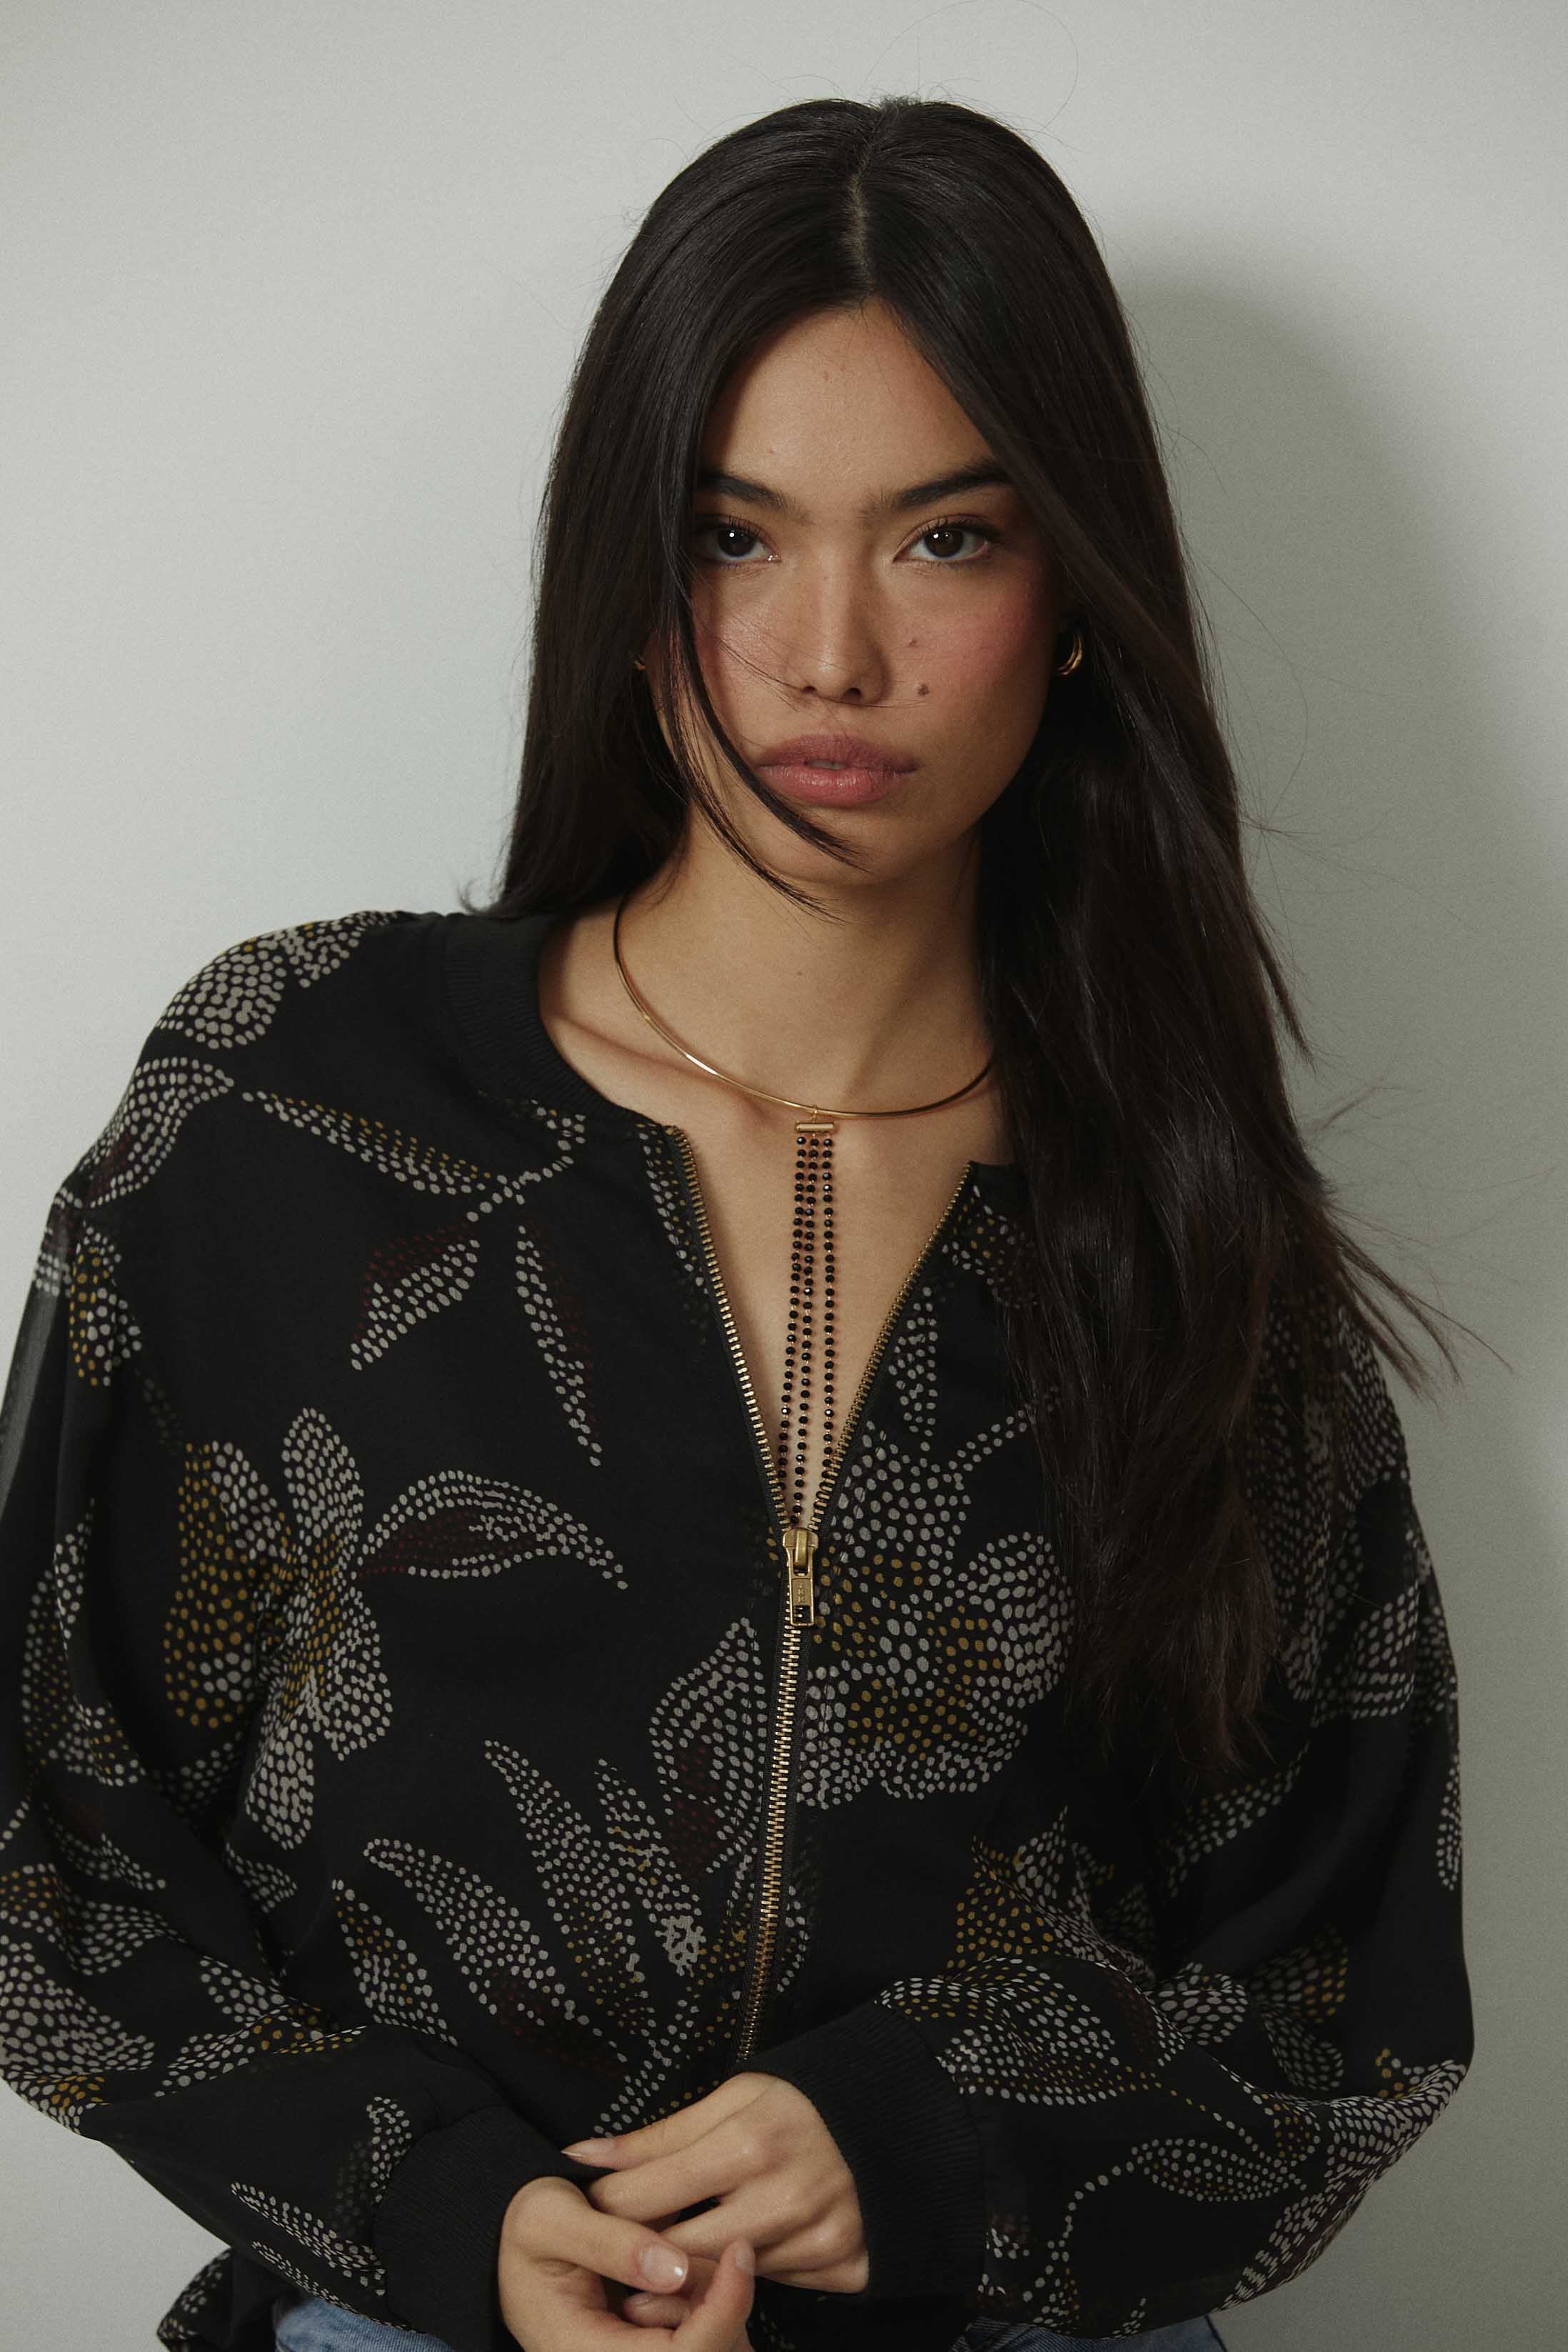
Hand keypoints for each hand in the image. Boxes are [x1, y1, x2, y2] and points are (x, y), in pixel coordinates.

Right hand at [498, 2172, 755, 2348]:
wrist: (508, 2241)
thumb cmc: (525, 2228)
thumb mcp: (552, 2218)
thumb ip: (613, 2243)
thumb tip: (676, 2268)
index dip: (723, 2310)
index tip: (740, 2252)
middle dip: (720, 2301)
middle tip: (693, 2244)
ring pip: (717, 2349)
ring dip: (715, 2301)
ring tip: (673, 2256)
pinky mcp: (652, 2351)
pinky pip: (707, 2339)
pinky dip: (710, 2302)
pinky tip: (678, 2271)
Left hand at [560, 2073, 867, 2327]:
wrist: (894, 2122)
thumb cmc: (801, 2103)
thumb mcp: (733, 2098)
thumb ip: (658, 2136)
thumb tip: (583, 2158)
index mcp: (749, 2144)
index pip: (647, 2196)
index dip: (606, 2206)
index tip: (590, 2207)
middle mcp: (784, 2198)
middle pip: (677, 2252)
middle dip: (641, 2252)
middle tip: (623, 2243)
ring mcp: (817, 2239)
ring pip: (721, 2279)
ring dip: (690, 2270)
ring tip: (675, 2248)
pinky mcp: (843, 2268)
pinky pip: (771, 2287)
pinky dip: (747, 2275)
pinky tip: (738, 2255)